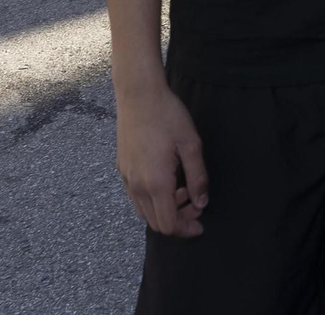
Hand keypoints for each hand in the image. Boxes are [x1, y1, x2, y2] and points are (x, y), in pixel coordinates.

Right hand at [115, 79, 209, 237]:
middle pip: (156, 223)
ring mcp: (127, 178)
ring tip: (183, 188)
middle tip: (196, 203)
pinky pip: (136, 198)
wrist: (138, 95)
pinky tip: (167, 180)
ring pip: (145, 212)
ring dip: (165, 210)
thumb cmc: (167, 116)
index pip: (168, 225)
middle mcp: (137, 186)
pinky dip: (153, 200)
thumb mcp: (191, 145)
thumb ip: (198, 178)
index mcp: (156, 183)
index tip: (201, 224)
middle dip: (178, 221)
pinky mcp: (123, 169)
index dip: (186, 230)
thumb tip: (201, 203)